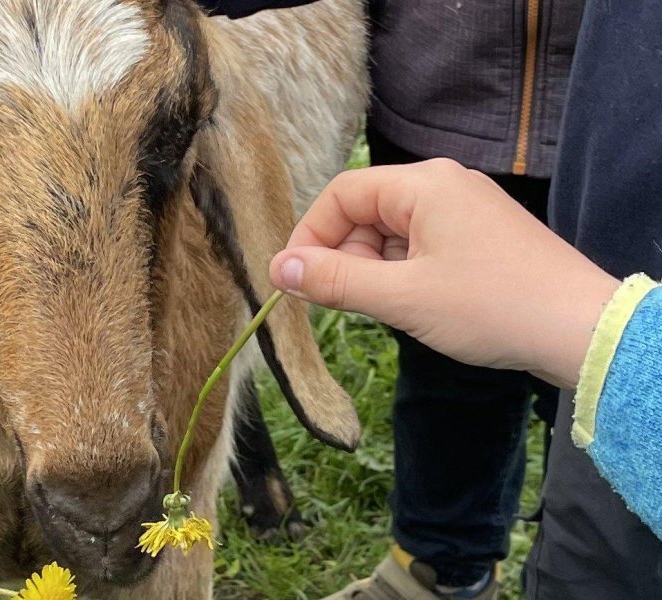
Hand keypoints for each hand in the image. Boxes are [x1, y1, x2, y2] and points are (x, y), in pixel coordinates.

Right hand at [269, 159, 619, 388]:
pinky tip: (414, 305)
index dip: (310, 236)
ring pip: (391, 233)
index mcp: (424, 185)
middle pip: (366, 212)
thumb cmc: (493, 307)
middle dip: (343, 257)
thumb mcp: (402, 297)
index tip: (293, 281)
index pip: (342, 195)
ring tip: (388, 309)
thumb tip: (279, 269)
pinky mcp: (479, 236)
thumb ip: (335, 280)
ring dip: (373, 269)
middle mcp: (444, 186)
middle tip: (339, 302)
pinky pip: (420, 245)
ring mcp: (465, 210)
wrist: (581, 330)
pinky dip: (403, 273)